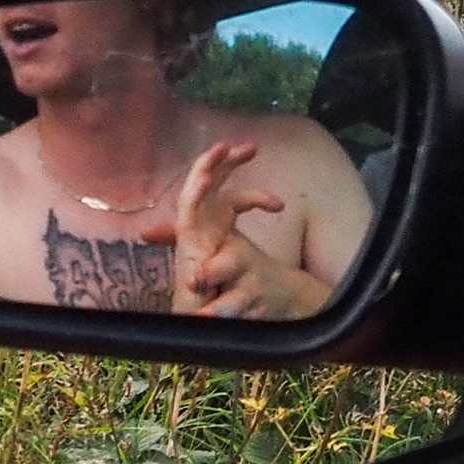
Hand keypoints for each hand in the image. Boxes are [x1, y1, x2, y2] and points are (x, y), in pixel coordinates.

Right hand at [143, 140, 298, 318]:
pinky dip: (195, 189)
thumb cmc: (221, 294)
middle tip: (252, 147)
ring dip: (206, 166)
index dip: (255, 197)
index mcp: (216, 230)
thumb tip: (277, 226)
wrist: (202, 317)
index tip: (280, 205)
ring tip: (222, 148)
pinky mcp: (183, 236)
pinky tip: (208, 175)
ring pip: (196, 187)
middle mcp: (202, 225)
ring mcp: (191, 229)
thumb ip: (251, 252)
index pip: (234, 202)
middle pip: (214, 184)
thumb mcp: (241, 269)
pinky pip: (186, 206)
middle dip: (228, 162)